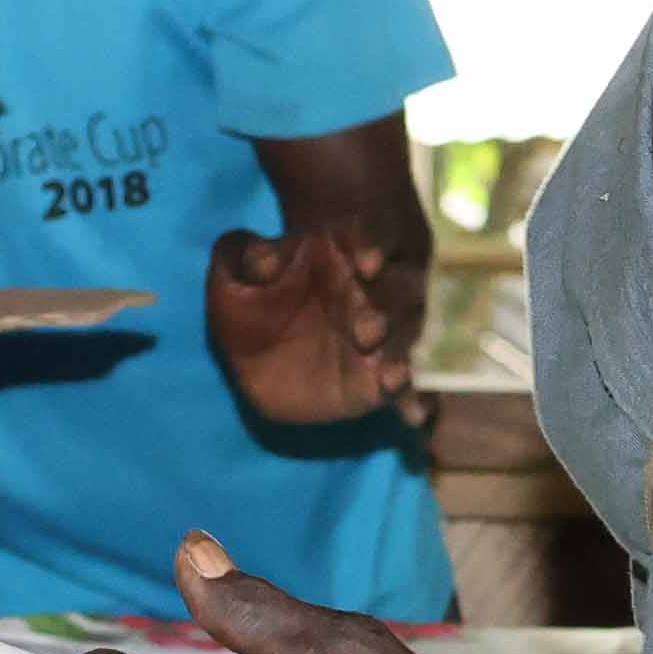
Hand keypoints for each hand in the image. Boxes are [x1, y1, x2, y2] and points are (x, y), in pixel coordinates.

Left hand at [201, 219, 424, 425]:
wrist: (261, 343)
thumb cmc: (253, 294)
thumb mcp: (235, 271)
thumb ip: (242, 257)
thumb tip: (263, 260)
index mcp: (346, 251)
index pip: (373, 237)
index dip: (376, 245)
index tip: (367, 263)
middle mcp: (377, 289)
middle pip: (400, 290)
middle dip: (390, 308)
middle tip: (367, 329)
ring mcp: (386, 334)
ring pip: (409, 336)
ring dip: (403, 354)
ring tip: (393, 376)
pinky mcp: (382, 375)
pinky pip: (409, 387)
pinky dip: (417, 399)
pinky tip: (416, 415)